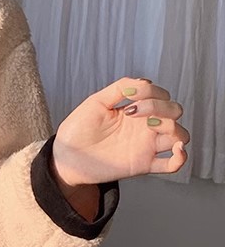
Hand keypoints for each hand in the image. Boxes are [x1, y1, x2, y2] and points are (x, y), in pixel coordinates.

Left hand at [52, 76, 190, 186]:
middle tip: (136, 112)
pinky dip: (181, 157)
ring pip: (179, 135)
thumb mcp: (95, 102)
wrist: (65, 158)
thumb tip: (144, 82)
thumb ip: (119, 88)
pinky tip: (176, 150)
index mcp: (135, 110)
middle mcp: (143, 127)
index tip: (129, 99)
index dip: (152, 93)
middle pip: (175, 112)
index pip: (161, 96)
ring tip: (152, 127)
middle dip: (163, 107)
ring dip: (174, 128)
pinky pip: (172, 164)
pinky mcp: (142, 165)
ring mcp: (144, 145)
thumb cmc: (76, 130)